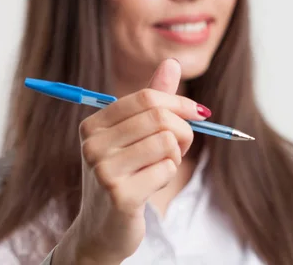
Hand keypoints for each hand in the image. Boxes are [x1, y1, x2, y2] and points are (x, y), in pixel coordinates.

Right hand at [53, 59, 207, 263]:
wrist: (102, 230)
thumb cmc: (123, 176)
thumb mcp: (133, 136)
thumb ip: (153, 100)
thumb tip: (172, 62)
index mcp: (93, 125)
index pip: (146, 97)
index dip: (180, 102)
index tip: (200, 113)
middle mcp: (93, 144)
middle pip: (160, 117)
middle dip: (184, 131)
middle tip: (181, 147)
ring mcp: (103, 170)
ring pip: (167, 142)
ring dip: (176, 156)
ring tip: (160, 167)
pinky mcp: (120, 195)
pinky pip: (167, 168)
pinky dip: (169, 175)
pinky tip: (151, 185)